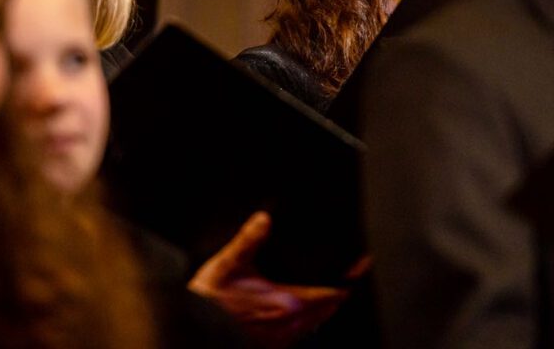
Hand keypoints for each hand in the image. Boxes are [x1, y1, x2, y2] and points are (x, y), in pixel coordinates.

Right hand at [188, 211, 349, 347]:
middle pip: (327, 310)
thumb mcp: (227, 263)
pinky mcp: (271, 345)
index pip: (328, 295)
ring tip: (336, 290)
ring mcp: (280, 338)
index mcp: (286, 303)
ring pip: (316, 324)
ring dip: (327, 308)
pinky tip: (308, 312)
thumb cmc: (209, 298)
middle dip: (340, 292)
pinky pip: (301, 334)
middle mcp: (289, 324)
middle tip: (352, 274)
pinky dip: (311, 321)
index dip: (347, 281)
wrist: (192, 329)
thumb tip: (264, 219)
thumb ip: (248, 241)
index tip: (361, 266)